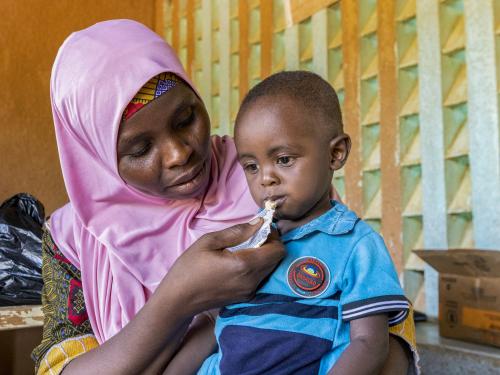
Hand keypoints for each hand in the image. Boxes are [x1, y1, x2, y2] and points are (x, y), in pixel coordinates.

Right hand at [162, 219, 284, 316]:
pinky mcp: (246, 297)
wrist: (178, 300)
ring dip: (264, 255)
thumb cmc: (189, 268)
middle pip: (277, 260)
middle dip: (270, 244)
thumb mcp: (209, 242)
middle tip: (253, 235)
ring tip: (245, 247)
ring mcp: (250, 291)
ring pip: (270, 269)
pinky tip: (240, 262)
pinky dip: (258, 266)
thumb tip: (259, 223)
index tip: (260, 228)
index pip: (278, 250)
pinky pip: (261, 278)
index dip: (274, 236)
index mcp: (245, 265)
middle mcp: (252, 281)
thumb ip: (237, 231)